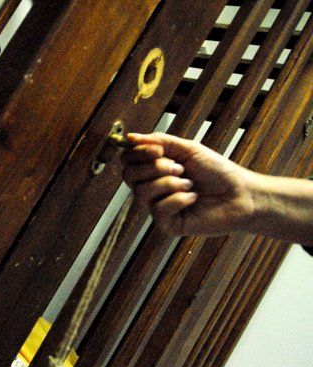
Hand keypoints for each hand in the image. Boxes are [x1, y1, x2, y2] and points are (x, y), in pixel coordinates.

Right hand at [120, 132, 256, 236]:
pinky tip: (193, 198)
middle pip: (129, 176)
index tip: (158, 150)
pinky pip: (158, 209)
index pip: (127, 161)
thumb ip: (159, 142)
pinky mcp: (167, 225)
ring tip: (189, 183)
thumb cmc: (217, 171)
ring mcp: (157, 207)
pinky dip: (179, 199)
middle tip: (179, 168)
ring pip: (142, 193)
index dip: (137, 153)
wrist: (241, 193)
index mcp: (153, 170)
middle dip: (154, 168)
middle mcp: (151, 189)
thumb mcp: (187, 149)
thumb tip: (130, 138)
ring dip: (169, 183)